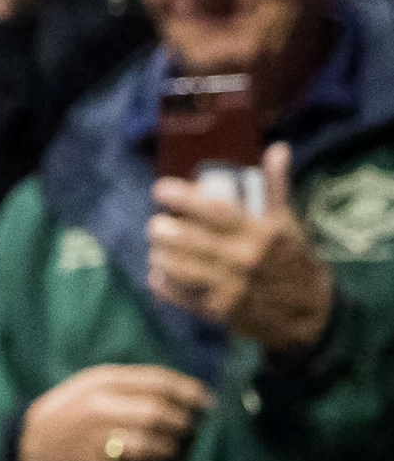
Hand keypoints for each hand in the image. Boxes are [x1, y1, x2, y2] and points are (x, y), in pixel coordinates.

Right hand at [17, 364, 212, 460]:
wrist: (28, 447)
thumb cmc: (68, 412)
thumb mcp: (91, 383)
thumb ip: (133, 382)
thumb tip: (185, 392)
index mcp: (100, 383)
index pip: (158, 382)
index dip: (190, 392)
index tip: (206, 402)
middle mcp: (100, 411)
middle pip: (161, 415)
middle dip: (185, 423)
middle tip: (190, 429)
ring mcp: (99, 443)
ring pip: (157, 447)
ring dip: (176, 450)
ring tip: (177, 449)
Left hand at [148, 143, 333, 354]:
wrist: (305, 311)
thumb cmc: (291, 259)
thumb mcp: (287, 223)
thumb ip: (277, 188)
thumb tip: (278, 149)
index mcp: (260, 233)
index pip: (215, 211)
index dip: (184, 198)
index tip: (160, 189)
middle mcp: (244, 259)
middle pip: (191, 241)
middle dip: (164, 230)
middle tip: (155, 223)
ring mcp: (230, 287)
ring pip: (181, 268)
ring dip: (161, 256)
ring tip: (156, 246)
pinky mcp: (218, 310)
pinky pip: (180, 295)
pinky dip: (164, 284)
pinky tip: (157, 273)